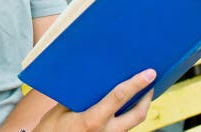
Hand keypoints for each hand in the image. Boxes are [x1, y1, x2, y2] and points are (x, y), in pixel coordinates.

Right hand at [34, 69, 155, 131]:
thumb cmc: (50, 130)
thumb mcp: (60, 111)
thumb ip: (79, 99)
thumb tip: (92, 83)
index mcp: (93, 120)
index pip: (120, 97)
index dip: (136, 84)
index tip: (149, 74)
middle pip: (137, 114)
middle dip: (147, 98)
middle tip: (150, 83)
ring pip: (133, 123)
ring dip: (139, 108)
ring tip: (140, 94)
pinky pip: (124, 128)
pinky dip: (128, 116)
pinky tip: (124, 108)